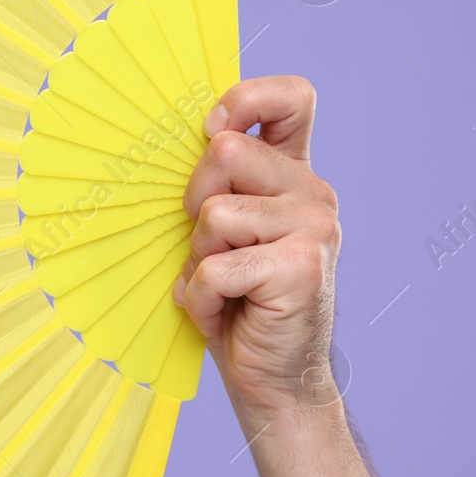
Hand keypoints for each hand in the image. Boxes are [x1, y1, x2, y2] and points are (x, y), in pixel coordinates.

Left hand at [173, 75, 342, 428]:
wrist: (271, 378)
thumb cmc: (233, 303)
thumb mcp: (219, 234)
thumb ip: (214, 186)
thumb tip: (160, 144)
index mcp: (292, 175)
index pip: (292, 98)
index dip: (245, 98)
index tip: (210, 130)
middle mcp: (312, 193)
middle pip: (224, 151)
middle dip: (193, 203)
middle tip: (210, 249)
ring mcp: (314, 228)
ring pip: (214, 212)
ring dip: (198, 258)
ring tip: (221, 286)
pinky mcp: (301, 266)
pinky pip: (214, 265)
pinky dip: (200, 297)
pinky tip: (221, 312)